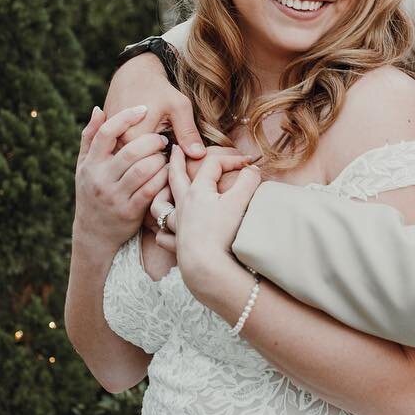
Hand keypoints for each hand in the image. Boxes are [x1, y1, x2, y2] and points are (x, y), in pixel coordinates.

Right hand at [73, 105, 169, 252]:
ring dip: (161, 160)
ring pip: (144, 170)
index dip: (126, 117)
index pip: (106, 133)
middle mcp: (100, 179)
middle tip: (163, 139)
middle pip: (131, 151)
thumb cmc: (92, 190)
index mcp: (90, 163)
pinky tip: (169, 173)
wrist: (94, 233)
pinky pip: (152, 189)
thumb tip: (98, 109)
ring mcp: (115, 196)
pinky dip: (164, 178)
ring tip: (166, 156)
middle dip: (153, 141)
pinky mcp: (130, 211)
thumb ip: (90, 137)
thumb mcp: (85, 165)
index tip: (143, 109)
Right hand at [105, 50, 205, 159]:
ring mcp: (110, 143)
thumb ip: (188, 131)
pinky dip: (138, 154)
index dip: (168, 160)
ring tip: (156, 140)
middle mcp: (117, 143)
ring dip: (147, 159)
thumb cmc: (159, 89)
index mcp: (132, 137)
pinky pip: (127, 158)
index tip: (172, 142)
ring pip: (133, 165)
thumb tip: (199, 155)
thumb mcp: (179, 106)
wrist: (133, 74)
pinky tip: (146, 141)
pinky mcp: (108, 142)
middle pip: (142, 168)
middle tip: (165, 141)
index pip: (154, 165)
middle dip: (157, 161)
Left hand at [157, 152, 261, 293]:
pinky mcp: (178, 246)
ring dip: (161, 195)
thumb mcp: (241, 202)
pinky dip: (163, 231)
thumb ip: (248, 182)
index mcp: (197, 191)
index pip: (211, 165)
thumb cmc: (223, 233)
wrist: (208, 267)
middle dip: (177, 161)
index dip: (231, 159)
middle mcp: (183, 206)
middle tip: (175, 148)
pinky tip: (165, 231)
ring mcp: (178, 226)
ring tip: (161, 190)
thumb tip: (253, 169)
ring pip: (162, 206)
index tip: (249, 163)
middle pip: (176, 177)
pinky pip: (164, 236)